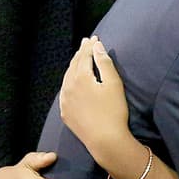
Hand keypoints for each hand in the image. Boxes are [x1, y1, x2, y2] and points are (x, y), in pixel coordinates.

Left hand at [60, 37, 131, 168]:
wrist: (105, 140)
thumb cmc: (114, 111)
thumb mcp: (114, 84)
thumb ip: (104, 63)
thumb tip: (97, 46)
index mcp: (80, 77)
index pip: (84, 56)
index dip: (90, 46)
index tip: (94, 38)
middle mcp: (68, 86)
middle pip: (73, 64)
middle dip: (80, 53)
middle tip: (86, 44)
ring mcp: (64, 100)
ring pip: (67, 77)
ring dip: (73, 66)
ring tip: (79, 59)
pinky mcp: (65, 112)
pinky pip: (65, 91)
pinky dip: (69, 81)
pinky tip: (72, 81)